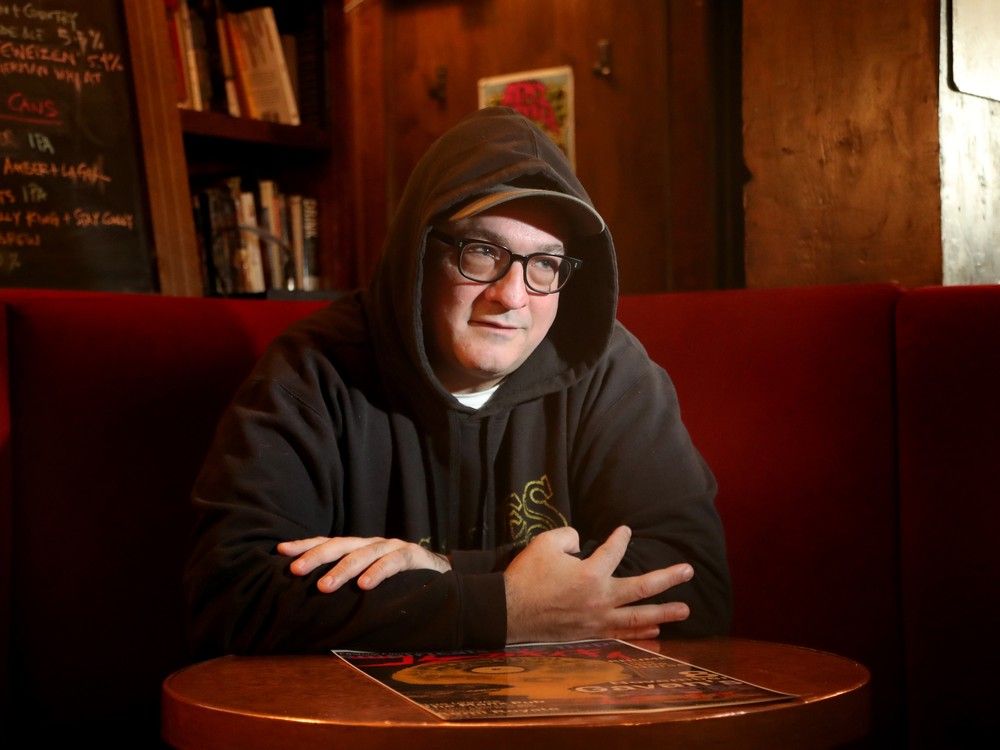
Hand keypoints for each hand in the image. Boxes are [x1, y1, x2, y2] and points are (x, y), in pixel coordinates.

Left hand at [277, 536, 450, 592]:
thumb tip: (310, 598)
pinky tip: (365, 585)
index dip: (305, 545)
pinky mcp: (412, 556)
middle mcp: (372, 544)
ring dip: (342, 569)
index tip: (280, 551)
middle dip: (316, 556)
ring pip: (363, 554)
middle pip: (340, 545)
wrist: (441, 578)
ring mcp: (392, 547)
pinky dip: (378, 573)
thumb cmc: (399, 584)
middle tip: (295, 570)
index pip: (328, 543)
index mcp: (359, 548)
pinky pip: (393, 563)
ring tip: (324, 586)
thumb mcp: (369, 581)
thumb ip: (347, 585)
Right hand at [503, 525, 692, 642]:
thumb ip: (568, 535)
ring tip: (684, 609)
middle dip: (668, 578)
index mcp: (590, 573)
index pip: (614, 550)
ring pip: (638, 617)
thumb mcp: (545, 543)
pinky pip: (622, 635)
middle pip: (642, 588)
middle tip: (688, 571)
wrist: (508, 611)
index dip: (621, 538)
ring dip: (664, 613)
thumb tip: (581, 543)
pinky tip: (655, 632)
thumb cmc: (526, 576)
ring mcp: (597, 620)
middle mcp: (600, 598)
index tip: (626, 531)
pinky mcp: (590, 635)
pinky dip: (640, 635)